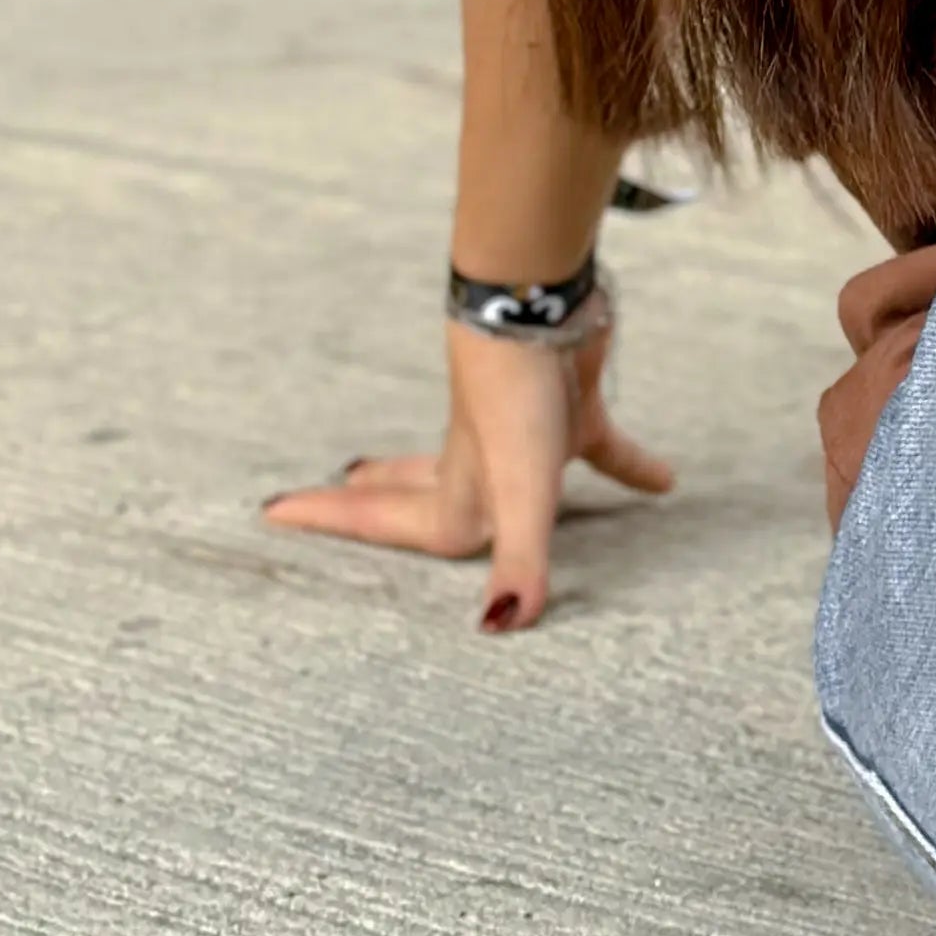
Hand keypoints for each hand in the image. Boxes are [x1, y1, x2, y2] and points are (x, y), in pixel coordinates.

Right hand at [263, 298, 673, 629]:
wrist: (544, 307)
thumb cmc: (518, 398)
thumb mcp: (523, 490)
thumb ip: (519, 562)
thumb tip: (500, 628)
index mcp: (457, 496)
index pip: (385, 523)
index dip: (330, 522)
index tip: (271, 510)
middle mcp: (482, 469)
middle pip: (417, 495)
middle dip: (371, 504)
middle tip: (330, 493)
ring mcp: (525, 436)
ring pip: (498, 477)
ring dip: (480, 492)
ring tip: (458, 508)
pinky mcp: (573, 409)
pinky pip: (602, 449)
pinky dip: (630, 467)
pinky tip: (665, 481)